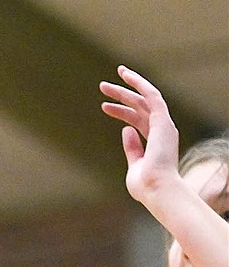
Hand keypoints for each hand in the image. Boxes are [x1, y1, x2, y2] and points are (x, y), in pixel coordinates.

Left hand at [100, 66, 180, 205]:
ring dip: (125, 88)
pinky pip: (152, 96)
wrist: (157, 190)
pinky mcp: (163, 121)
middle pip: (139, 106)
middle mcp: (162, 131)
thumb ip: (132, 147)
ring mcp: (163, 125)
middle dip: (121, 95)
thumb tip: (125, 130)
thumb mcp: (135, 164)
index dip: (121, 111)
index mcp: (156, 141)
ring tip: (104, 85)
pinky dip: (140, 84)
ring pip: (144, 99)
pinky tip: (126, 76)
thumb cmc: (146, 185)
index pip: (138, 120)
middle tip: (102, 87)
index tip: (105, 106)